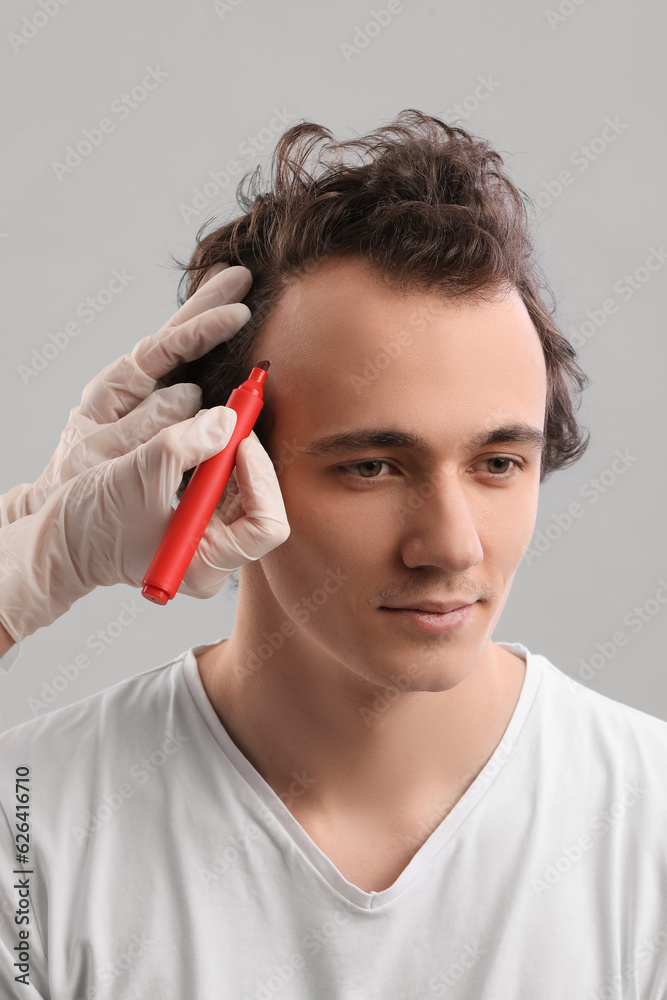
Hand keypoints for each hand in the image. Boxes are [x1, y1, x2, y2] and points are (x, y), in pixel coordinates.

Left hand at [0, 263, 251, 525]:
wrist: (69, 523)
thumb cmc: (79, 491)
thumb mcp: (106, 459)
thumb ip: (145, 428)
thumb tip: (192, 397)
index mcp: (115, 390)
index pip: (164, 347)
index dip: (202, 329)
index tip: (237, 314)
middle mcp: (132, 388)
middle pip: (176, 336)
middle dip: (208, 305)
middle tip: (243, 276)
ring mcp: (149, 403)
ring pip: (186, 356)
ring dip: (212, 324)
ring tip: (239, 294)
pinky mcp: (166, 425)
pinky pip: (196, 389)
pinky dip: (214, 362)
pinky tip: (231, 344)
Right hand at [0, 399, 290, 644]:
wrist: (61, 538)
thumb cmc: (90, 522)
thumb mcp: (134, 478)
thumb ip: (182, 447)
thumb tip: (227, 421)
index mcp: (205, 566)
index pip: (266, 526)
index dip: (260, 478)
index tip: (237, 439)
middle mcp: (216, 557)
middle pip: (263, 504)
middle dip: (250, 457)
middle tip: (234, 414)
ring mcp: (210, 541)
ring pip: (248, 491)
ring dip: (236, 452)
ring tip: (218, 420)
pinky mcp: (201, 523)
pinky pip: (229, 487)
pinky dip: (222, 457)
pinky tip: (204, 436)